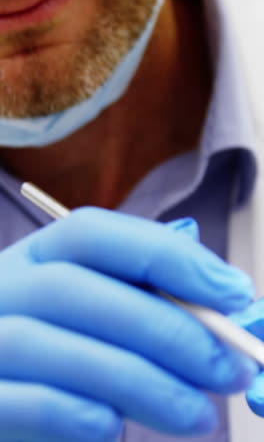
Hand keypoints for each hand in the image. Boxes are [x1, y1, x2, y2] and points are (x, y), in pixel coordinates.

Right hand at [0, 208, 257, 440]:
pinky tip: (116, 428)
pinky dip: (82, 416)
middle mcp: (4, 289)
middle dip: (167, 329)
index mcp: (36, 257)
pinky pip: (30, 405)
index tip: (234, 291)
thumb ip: (139, 279)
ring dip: (143, 382)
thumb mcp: (92, 300)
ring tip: (199, 415)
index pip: (94, 233)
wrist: (5, 393)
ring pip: (60, 350)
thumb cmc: (59, 343)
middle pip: (77, 288)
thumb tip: (206, 260)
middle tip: (229, 368)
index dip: (168, 256)